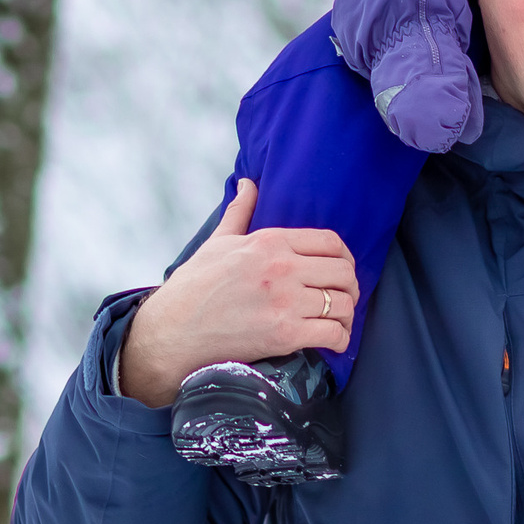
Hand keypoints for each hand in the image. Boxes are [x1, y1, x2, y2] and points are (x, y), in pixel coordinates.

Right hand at [118, 180, 358, 407]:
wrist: (172, 332)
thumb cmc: (193, 287)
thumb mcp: (217, 242)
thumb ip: (240, 211)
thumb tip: (248, 182)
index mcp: (269, 241)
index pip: (330, 242)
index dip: (345, 257)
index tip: (342, 270)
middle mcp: (282, 268)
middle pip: (343, 272)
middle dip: (351, 286)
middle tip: (345, 297)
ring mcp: (285, 302)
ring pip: (343, 303)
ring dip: (347, 315)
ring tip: (340, 320)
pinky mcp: (284, 334)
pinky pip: (333, 333)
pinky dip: (341, 339)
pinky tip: (334, 341)